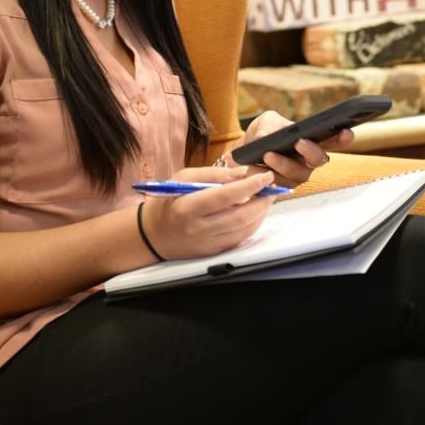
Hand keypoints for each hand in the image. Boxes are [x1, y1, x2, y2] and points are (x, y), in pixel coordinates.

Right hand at [139, 165, 275, 259]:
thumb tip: (243, 172)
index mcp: (188, 207)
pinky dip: (253, 224)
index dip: (250, 186)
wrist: (153, 234)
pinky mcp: (213, 252)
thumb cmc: (168, 200)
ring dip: (261, 212)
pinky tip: (256, 212)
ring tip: (266, 197)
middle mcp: (198, 228)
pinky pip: (240, 238)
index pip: (226, 196)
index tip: (266, 176)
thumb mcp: (184, 178)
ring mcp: (207, 243)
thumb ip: (214, 174)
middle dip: (262, 200)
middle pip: (240, 215)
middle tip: (272, 186)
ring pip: (244, 228)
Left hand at [224, 110, 354, 187]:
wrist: (244, 152)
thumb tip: (265, 136)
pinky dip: (265, 174)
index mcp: (312, 141)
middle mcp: (308, 161)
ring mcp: (296, 176)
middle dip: (310, 151)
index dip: (343, 139)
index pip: (333, 140)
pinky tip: (253, 166)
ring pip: (296, 174)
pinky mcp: (281, 188)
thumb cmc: (263, 134)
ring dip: (281, 164)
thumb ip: (268, 124)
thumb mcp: (265, 122)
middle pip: (317, 160)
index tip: (346, 132)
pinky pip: (277, 184)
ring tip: (266, 154)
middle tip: (299, 142)